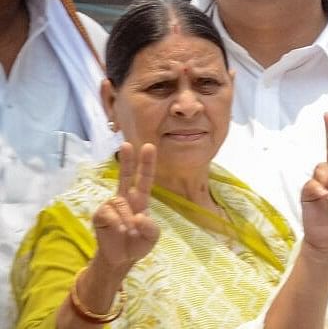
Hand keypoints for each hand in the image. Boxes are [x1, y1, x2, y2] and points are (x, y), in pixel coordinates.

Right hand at [92, 142, 159, 269]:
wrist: (120, 258)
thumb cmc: (137, 243)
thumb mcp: (151, 237)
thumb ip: (150, 227)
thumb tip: (138, 216)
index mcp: (140, 199)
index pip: (145, 179)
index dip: (147, 164)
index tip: (149, 146)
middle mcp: (125, 198)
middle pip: (126, 176)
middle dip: (127, 161)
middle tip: (127, 144)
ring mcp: (111, 205)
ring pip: (120, 204)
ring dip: (127, 220)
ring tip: (128, 232)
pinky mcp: (100, 214)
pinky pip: (109, 214)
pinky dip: (116, 224)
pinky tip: (118, 231)